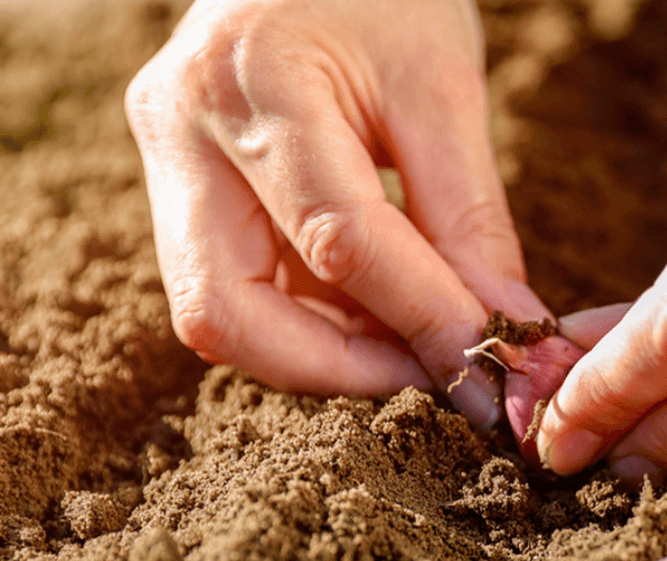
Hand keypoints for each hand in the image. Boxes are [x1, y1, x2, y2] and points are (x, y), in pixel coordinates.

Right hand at [125, 0, 549, 425]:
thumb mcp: (444, 89)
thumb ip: (469, 220)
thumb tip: (498, 337)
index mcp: (252, 80)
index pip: (335, 239)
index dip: (418, 319)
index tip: (487, 364)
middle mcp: (182, 130)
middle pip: (227, 311)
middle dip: (337, 368)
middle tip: (433, 373)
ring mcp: (168, 163)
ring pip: (223, 316)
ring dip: (328, 352)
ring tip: (416, 337)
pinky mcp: (181, 190)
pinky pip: (239, 290)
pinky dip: (315, 322)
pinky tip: (379, 311)